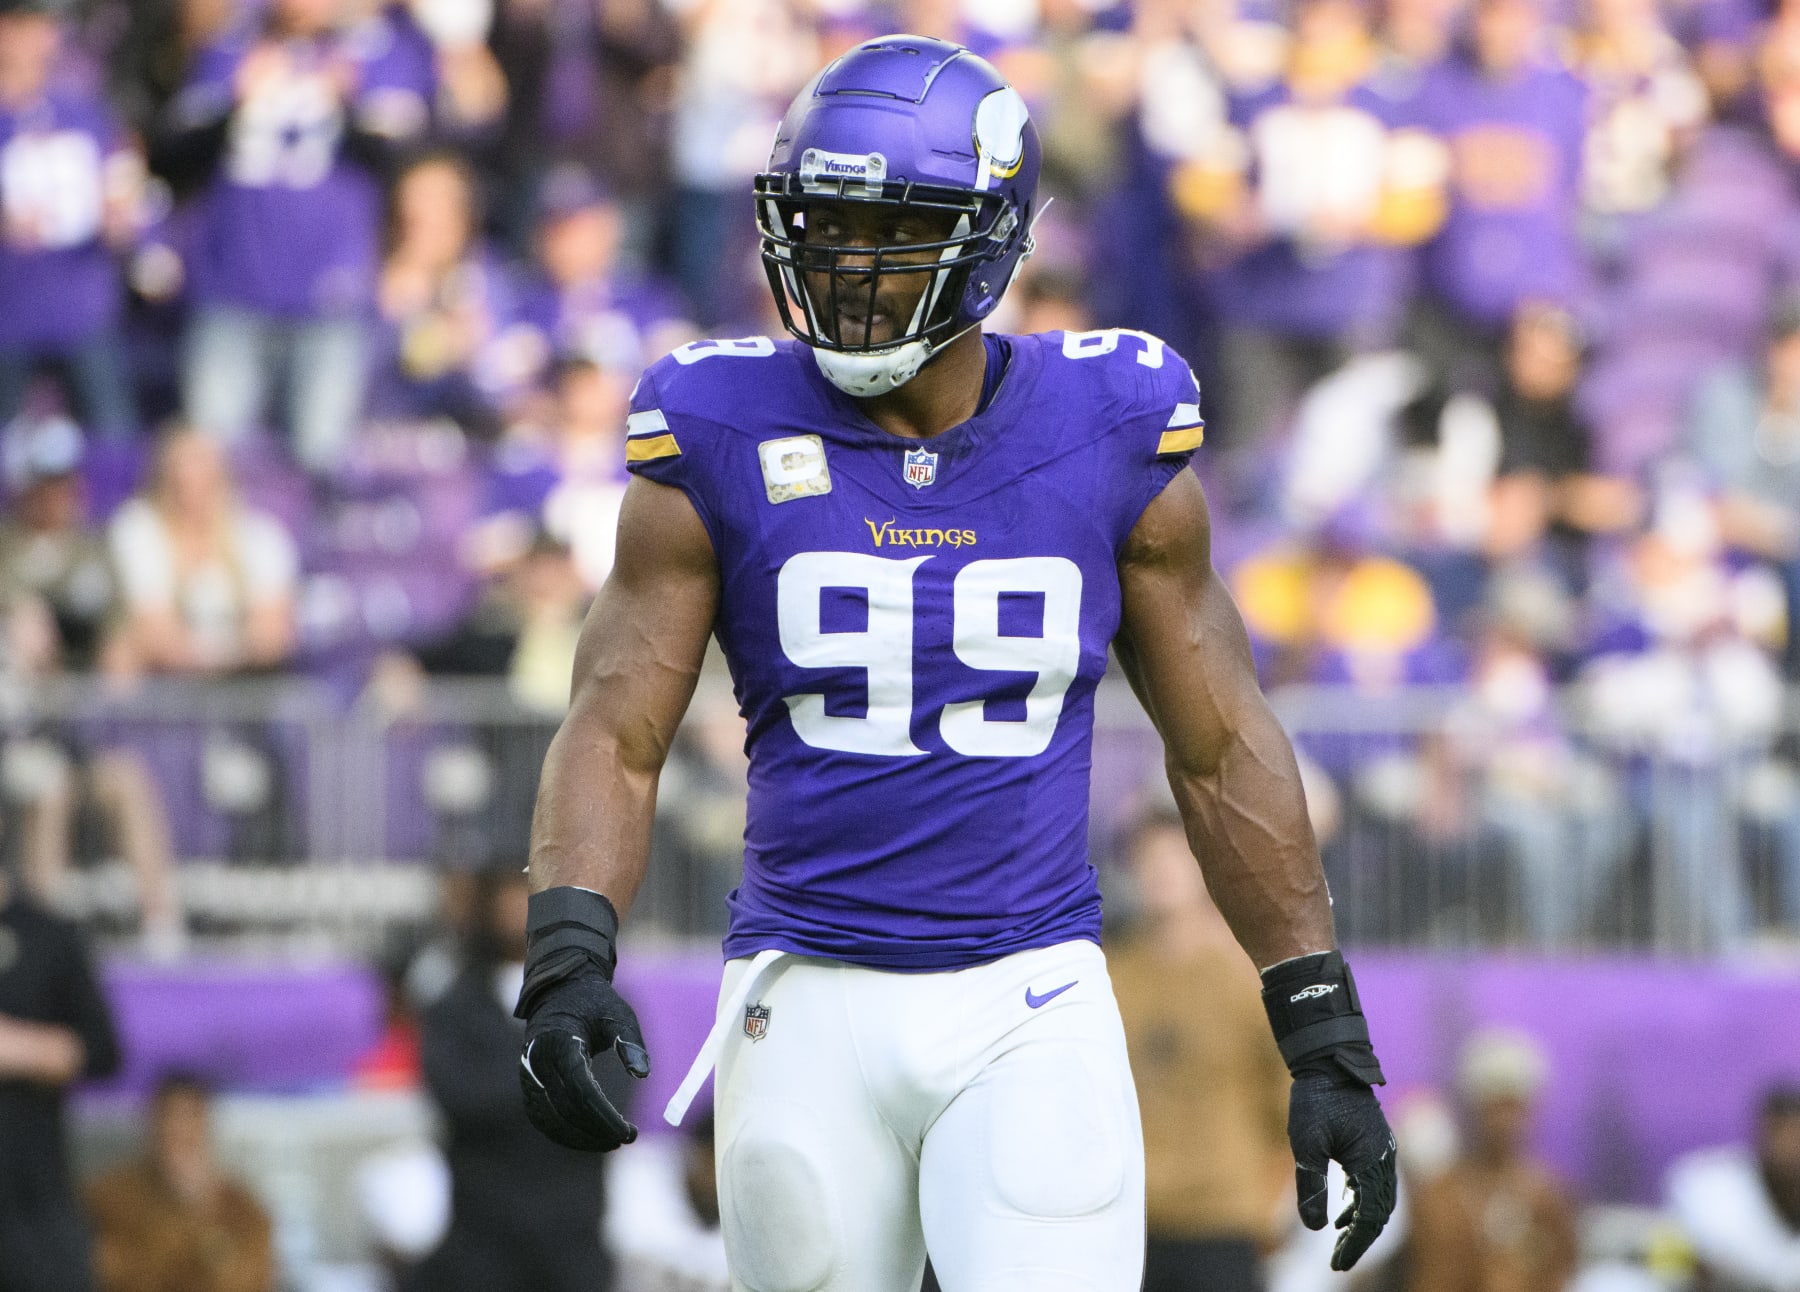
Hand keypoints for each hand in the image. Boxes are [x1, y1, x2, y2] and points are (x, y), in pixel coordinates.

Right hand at [518, 960, 649, 1151]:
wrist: (559, 991)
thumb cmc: (594, 1002)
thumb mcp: (618, 1014)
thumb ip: (630, 1042)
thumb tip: (643, 1074)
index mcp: (560, 1042)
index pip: (582, 1090)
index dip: (605, 1116)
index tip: (629, 1132)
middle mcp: (539, 1061)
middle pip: (567, 1110)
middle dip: (597, 1130)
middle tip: (627, 1138)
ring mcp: (529, 1075)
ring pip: (550, 1120)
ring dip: (580, 1138)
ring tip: (611, 1142)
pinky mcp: (529, 1085)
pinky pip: (542, 1118)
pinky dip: (563, 1133)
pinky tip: (589, 1138)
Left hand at [1288, 1069, 1397, 1270]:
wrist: (1327, 1060)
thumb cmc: (1316, 1100)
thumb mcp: (1306, 1145)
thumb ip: (1311, 1186)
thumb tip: (1315, 1227)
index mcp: (1372, 1161)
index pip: (1370, 1217)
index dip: (1355, 1245)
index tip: (1338, 1265)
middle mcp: (1384, 1158)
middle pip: (1380, 1212)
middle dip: (1360, 1240)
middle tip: (1337, 1261)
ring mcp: (1382, 1150)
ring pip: (1379, 1198)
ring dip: (1361, 1223)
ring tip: (1338, 1243)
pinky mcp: (1373, 1143)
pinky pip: (1373, 1182)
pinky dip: (1361, 1202)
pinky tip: (1342, 1213)